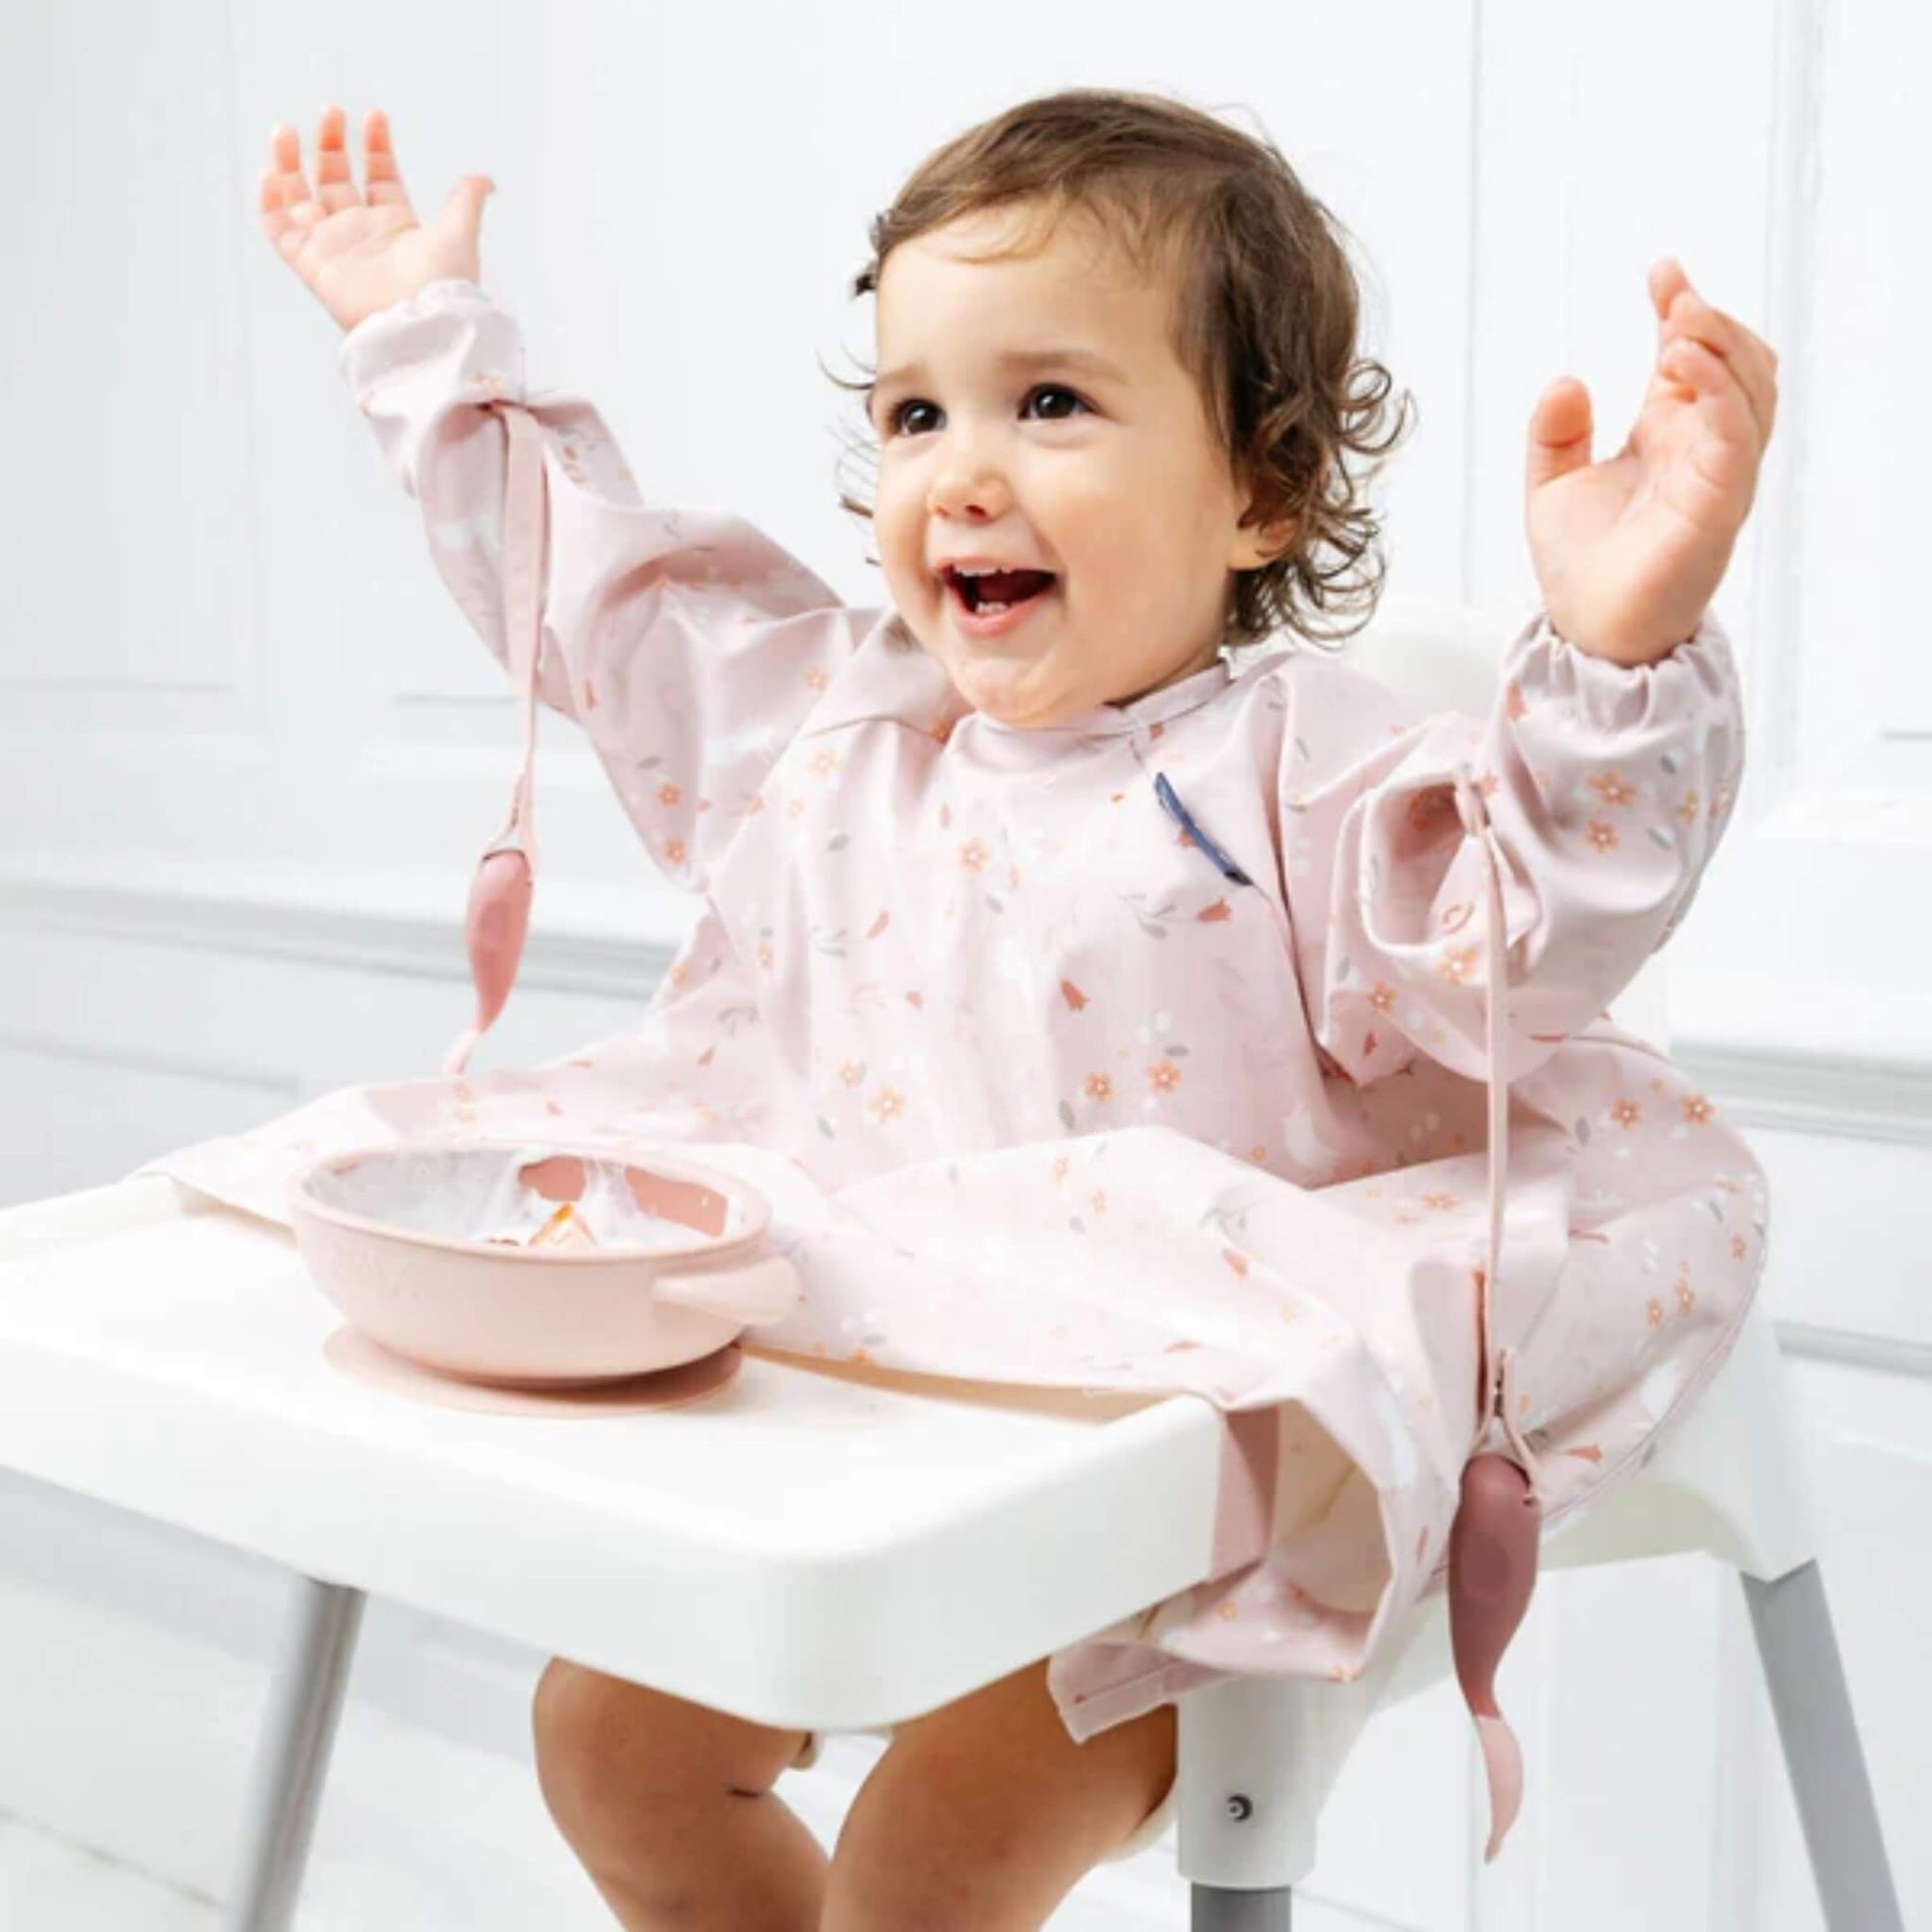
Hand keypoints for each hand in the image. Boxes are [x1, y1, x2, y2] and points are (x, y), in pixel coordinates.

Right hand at [256, 105, 493, 333]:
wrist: (417, 322)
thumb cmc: (442, 284)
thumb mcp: (459, 232)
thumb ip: (466, 200)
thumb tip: (484, 179)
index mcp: (396, 225)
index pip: (379, 175)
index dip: (376, 145)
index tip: (375, 115)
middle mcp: (361, 233)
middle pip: (336, 179)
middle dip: (330, 144)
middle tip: (331, 112)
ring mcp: (333, 247)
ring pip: (300, 197)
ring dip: (290, 163)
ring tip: (285, 130)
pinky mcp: (310, 265)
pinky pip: (279, 229)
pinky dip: (269, 202)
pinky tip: (270, 172)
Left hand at [1524, 259, 1777, 666]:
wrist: (1587, 633)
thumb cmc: (1580, 567)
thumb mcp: (1552, 485)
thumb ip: (1555, 432)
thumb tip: (1565, 380)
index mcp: (1669, 435)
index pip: (1694, 356)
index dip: (1683, 308)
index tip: (1661, 273)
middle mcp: (1702, 449)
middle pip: (1737, 363)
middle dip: (1710, 320)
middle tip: (1673, 295)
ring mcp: (1716, 476)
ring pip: (1750, 392)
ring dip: (1720, 347)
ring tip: (1680, 320)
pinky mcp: (1717, 505)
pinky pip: (1735, 439)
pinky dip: (1716, 396)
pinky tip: (1682, 368)